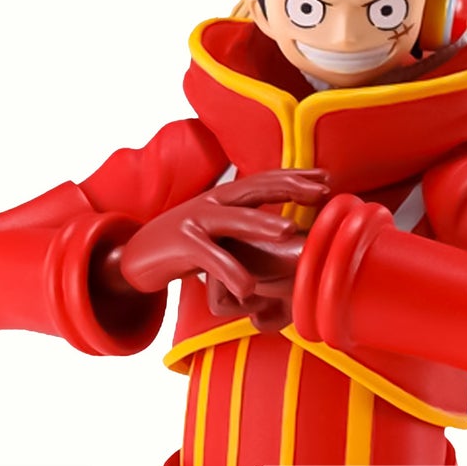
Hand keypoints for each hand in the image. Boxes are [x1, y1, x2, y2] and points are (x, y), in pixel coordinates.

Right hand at [105, 171, 329, 327]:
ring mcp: (195, 220)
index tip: (328, 179)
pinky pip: (209, 258)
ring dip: (262, 223)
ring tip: (289, 230)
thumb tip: (290, 236)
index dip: (296, 177)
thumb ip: (249, 230)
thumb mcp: (222, 233)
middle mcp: (214, 202)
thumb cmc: (187, 247)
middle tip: (322, 190)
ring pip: (234, 219)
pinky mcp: (181, 244)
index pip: (266, 180)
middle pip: (255, 188)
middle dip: (290, 187)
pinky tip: (248, 288)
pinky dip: (230, 272)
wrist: (137, 257)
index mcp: (226, 198)